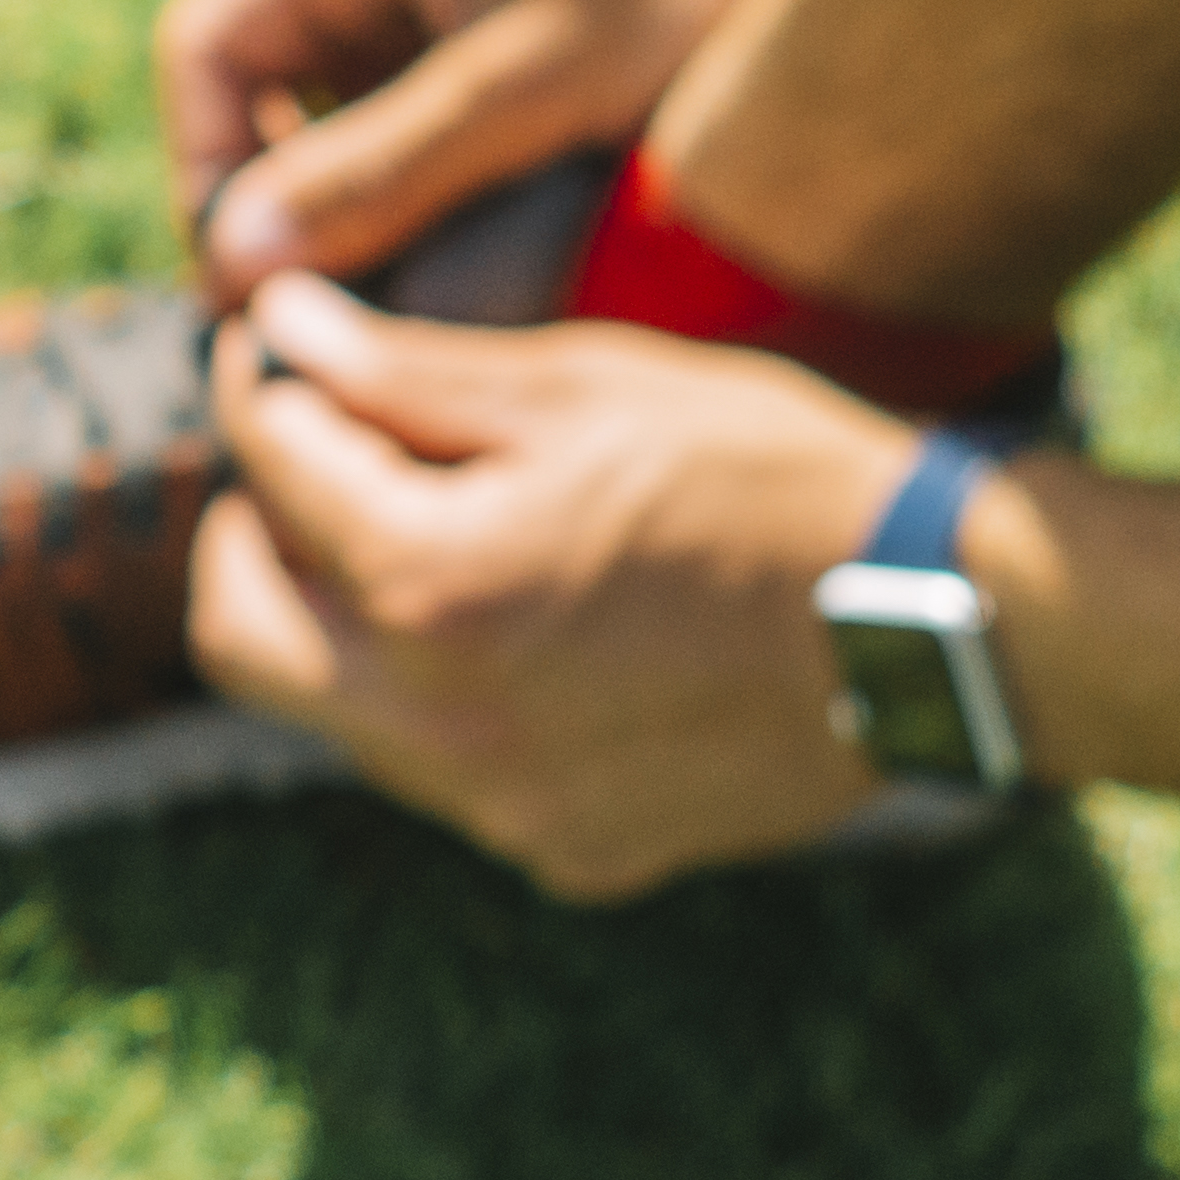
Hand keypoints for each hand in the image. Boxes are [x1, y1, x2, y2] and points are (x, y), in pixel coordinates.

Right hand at [152, 0, 879, 304]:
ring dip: (359, 177)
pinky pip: (407, 73)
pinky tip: (480, 218)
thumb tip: (238, 260)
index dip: (209, 174)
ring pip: (332, 84)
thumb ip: (382, 172)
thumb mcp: (531, 89)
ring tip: (418, 276)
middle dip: (286, 188)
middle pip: (256, 68)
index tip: (262, 291)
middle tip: (342, 305)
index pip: (202, 46)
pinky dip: (421, 148)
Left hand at [188, 272, 935, 899]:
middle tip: (312, 462)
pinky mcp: (564, 852)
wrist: (943, 626)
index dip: (261, 386)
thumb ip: (404, 372)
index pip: (268, 467)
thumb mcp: (587, 387)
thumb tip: (274, 327)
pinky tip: (528, 629)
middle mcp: (440, 724)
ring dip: (339, 621)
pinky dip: (441, 699)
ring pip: (329, 713)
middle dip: (251, 532)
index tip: (278, 350)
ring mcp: (501, 807)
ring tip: (427, 534)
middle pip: (236, 629)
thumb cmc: (771, 473)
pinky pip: (442, 776)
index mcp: (432, 585)